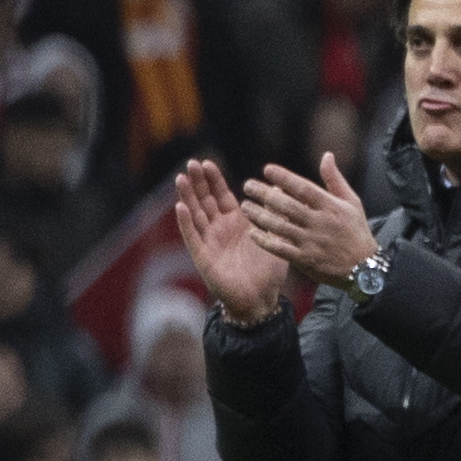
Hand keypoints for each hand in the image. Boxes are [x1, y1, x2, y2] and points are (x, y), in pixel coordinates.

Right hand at [168, 159, 292, 323]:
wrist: (260, 298)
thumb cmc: (269, 270)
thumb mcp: (274, 236)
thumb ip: (275, 213)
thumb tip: (280, 187)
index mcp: (236, 222)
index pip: (221, 195)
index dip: (213, 180)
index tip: (207, 163)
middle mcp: (219, 229)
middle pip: (205, 200)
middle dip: (197, 182)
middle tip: (191, 162)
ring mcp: (209, 241)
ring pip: (194, 215)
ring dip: (187, 197)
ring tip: (181, 178)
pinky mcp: (203, 256)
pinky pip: (192, 237)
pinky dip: (186, 223)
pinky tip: (180, 208)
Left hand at [240, 162, 380, 285]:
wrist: (365, 267)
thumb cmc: (356, 231)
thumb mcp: (352, 202)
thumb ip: (335, 179)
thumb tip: (326, 155)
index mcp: (331, 207)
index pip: (304, 188)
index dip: (284, 178)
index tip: (267, 169)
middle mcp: (320, 223)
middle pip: (287, 206)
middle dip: (265, 194)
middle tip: (248, 185)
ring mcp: (312, 242)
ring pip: (280, 226)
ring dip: (260, 216)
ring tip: (245, 207)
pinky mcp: (305, 259)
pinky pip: (281, 248)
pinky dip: (265, 241)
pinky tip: (252, 233)